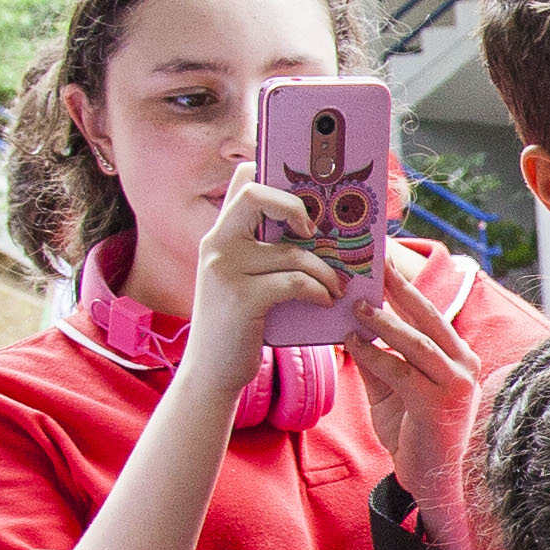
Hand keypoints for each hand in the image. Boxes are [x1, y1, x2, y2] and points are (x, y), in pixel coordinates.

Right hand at [182, 179, 351, 385]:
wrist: (211, 371)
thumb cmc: (239, 323)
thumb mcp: (243, 278)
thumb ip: (264, 251)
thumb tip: (321, 231)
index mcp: (219, 234)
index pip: (242, 180)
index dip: (274, 178)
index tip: (302, 205)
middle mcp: (216, 244)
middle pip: (255, 195)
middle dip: (295, 206)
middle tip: (315, 232)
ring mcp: (225, 270)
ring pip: (292, 251)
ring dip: (326, 270)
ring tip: (338, 286)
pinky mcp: (240, 298)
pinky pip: (295, 282)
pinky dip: (319, 290)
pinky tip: (325, 301)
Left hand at [348, 246, 489, 526]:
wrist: (434, 480)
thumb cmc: (415, 433)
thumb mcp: (393, 389)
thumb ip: (378, 358)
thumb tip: (350, 327)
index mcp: (458, 355)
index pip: (430, 312)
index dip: (405, 286)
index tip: (380, 263)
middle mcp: (464, 364)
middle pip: (428, 316)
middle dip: (397, 288)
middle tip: (370, 265)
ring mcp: (455, 384)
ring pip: (415, 342)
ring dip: (383, 321)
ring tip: (356, 305)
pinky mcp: (438, 403)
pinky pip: (401, 371)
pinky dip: (375, 356)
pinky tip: (353, 344)